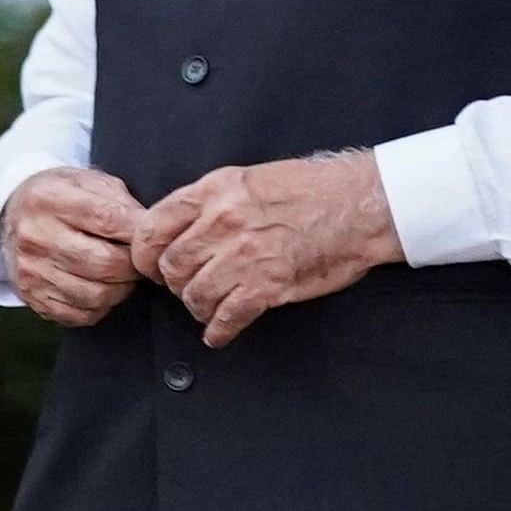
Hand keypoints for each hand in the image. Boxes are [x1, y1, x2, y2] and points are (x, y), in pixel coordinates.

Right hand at [0, 168, 148, 325]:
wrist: (14, 215)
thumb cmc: (66, 197)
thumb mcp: (91, 182)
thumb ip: (122, 201)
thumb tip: (150, 230)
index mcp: (51, 200)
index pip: (109, 220)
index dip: (140, 232)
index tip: (154, 236)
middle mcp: (35, 237)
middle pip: (106, 263)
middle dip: (135, 264)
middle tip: (142, 259)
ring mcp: (31, 271)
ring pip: (97, 294)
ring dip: (122, 287)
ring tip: (124, 273)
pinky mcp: (32, 297)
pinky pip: (81, 314)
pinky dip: (102, 305)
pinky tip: (102, 287)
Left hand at [130, 152, 402, 347]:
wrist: (366, 205)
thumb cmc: (318, 189)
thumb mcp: (254, 178)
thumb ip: (214, 201)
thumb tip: (180, 229)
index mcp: (217, 190)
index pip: (153, 227)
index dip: (145, 254)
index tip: (152, 265)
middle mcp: (225, 222)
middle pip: (171, 267)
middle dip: (177, 283)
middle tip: (191, 286)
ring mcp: (246, 255)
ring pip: (194, 296)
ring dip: (199, 307)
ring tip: (211, 306)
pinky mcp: (268, 285)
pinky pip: (227, 317)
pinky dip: (219, 331)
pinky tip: (221, 331)